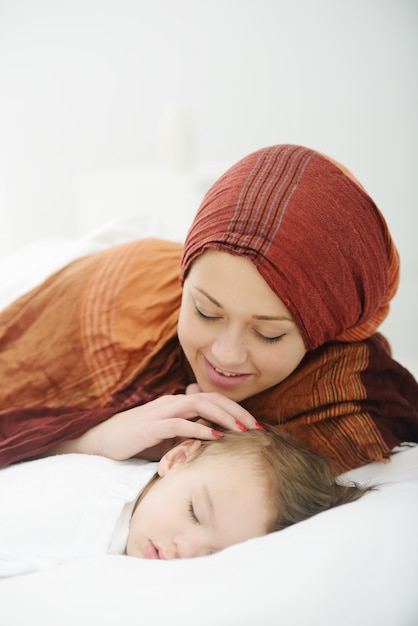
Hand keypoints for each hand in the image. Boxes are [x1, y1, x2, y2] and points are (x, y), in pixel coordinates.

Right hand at [50, 391, 261, 460]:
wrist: (101, 441)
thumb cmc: (135, 441)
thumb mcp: (166, 439)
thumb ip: (186, 436)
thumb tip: (210, 442)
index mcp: (177, 404)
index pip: (212, 400)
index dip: (235, 409)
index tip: (254, 425)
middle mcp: (172, 403)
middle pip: (211, 398)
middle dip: (237, 411)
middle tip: (258, 427)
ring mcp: (162, 412)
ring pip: (200, 405)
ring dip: (224, 416)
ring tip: (243, 429)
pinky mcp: (152, 426)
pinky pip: (180, 423)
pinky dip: (199, 428)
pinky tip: (215, 436)